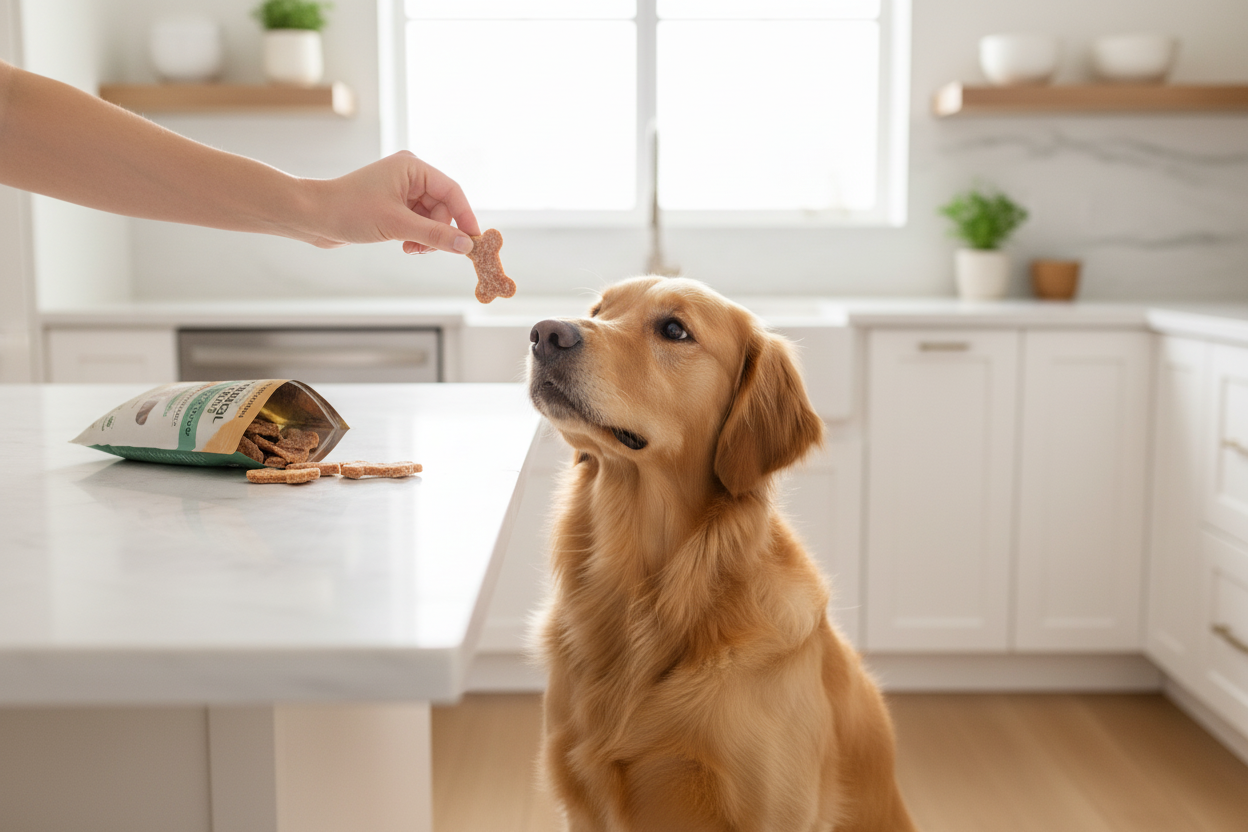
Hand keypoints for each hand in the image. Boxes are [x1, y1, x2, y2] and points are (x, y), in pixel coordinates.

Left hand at [299, 151, 480, 254]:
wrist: (312, 216)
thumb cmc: (349, 211)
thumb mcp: (397, 225)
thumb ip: (435, 236)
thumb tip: (466, 246)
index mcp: (413, 167)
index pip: (452, 191)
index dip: (465, 217)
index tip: (474, 242)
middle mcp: (409, 175)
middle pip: (444, 206)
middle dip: (439, 231)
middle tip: (427, 249)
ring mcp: (401, 190)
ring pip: (431, 218)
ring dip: (426, 237)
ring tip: (410, 249)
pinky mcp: (393, 205)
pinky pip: (418, 222)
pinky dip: (416, 237)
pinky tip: (404, 246)